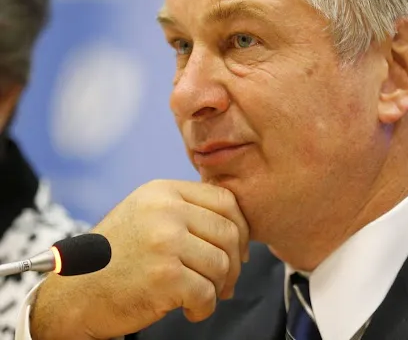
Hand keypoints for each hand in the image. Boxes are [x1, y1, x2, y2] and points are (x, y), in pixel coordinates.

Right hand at [30, 180, 249, 338]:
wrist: (71, 294)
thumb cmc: (115, 258)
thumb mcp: (146, 214)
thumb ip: (186, 210)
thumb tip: (238, 225)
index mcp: (163, 192)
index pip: (225, 200)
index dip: (241, 227)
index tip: (239, 249)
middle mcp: (165, 211)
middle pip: (228, 232)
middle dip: (234, 262)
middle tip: (226, 282)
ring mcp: (165, 243)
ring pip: (221, 264)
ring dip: (219, 287)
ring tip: (204, 296)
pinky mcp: (164, 277)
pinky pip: (207, 294)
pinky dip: (204, 308)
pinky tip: (191, 310)